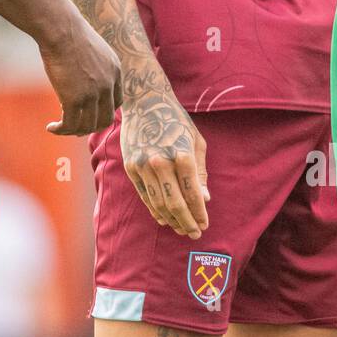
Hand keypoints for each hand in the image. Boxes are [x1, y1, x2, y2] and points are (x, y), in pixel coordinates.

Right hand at [40, 15, 122, 135]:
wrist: (61, 29)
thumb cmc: (69, 32)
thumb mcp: (92, 47)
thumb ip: (94, 63)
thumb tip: (82, 72)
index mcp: (115, 71)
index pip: (116, 102)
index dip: (103, 111)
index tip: (90, 113)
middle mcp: (108, 85)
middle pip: (105, 119)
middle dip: (91, 127)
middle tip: (76, 128)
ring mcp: (93, 94)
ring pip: (87, 126)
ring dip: (73, 131)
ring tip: (60, 128)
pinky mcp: (75, 99)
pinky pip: (70, 124)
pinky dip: (61, 129)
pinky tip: (51, 127)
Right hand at [120, 82, 208, 236]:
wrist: (145, 102)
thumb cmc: (176, 121)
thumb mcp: (196, 142)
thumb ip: (200, 172)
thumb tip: (205, 199)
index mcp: (182, 155)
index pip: (193, 194)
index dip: (199, 213)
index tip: (204, 225)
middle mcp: (162, 163)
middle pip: (176, 204)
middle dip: (187, 222)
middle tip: (194, 233)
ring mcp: (144, 166)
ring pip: (158, 203)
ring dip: (171, 220)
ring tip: (180, 229)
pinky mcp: (131, 167)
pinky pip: (144, 195)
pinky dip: (154, 210)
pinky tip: (163, 218)